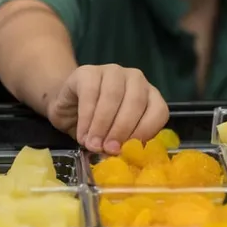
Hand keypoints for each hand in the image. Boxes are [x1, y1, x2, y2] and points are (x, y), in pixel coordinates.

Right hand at [46, 64, 168, 154]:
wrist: (68, 107)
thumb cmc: (97, 125)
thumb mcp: (116, 136)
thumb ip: (123, 142)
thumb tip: (120, 155)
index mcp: (150, 96)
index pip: (158, 111)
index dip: (144, 132)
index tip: (128, 150)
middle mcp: (136, 79)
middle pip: (136, 102)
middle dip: (121, 130)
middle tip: (108, 149)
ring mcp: (113, 72)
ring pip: (113, 97)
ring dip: (102, 125)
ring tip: (93, 144)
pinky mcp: (89, 71)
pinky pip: (90, 94)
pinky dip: (86, 118)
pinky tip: (82, 134)